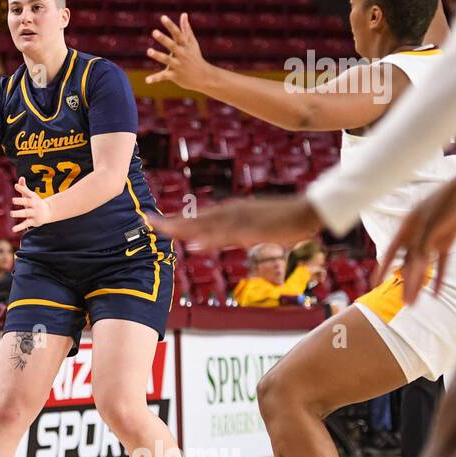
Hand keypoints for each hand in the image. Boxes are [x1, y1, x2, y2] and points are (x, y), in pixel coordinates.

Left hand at [11, 177, 51, 231]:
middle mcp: (34, 205)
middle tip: (13, 200)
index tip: (16, 185)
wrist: (48, 212)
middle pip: (27, 202)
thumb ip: (24, 187)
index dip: (22, 189)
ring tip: (11, 213)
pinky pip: (25, 224)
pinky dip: (19, 227)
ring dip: (18, 213)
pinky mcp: (33, 221)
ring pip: (26, 213)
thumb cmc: (34, 202)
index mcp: (33, 197)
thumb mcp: (30, 195)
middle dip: (20, 201)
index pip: (27, 192)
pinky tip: (13, 229)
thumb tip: (21, 177)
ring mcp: (34, 213)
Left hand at [145, 13, 209, 90]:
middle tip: (154, 32)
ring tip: (149, 51)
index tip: (163, 17)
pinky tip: (146, 80)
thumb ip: (186, 29)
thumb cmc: (195, 57)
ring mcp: (178, 65)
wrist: (203, 76)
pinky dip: (155, 79)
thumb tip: (183, 14)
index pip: (177, 33)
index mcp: (185, 45)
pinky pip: (163, 76)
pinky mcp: (174, 75)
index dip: (170, 25)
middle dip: (163, 38)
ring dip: (158, 55)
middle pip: (172, 45)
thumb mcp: (192, 43)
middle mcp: (181, 54)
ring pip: (167, 60)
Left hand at [158, 196, 321, 249]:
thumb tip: (207, 242)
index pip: (195, 217)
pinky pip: (228, 236)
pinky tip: (195, 245)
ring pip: (206, 226)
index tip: (153, 221)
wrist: (308, 211)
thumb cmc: (281, 221)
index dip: (174, 220)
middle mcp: (231, 212)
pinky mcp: (253, 229)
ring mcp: (241, 220)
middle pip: (195, 219)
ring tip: (162, 231)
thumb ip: (228, 235)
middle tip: (147, 222)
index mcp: (229, 212)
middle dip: (171, 222)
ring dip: (184, 229)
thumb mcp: (249, 228)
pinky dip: (210, 240)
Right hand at [374, 178, 455, 304]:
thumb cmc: (446, 203)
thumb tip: (413, 268)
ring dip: (419, 284)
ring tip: (415, 303)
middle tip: (404, 303)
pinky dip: (439, 277)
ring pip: (422, 266)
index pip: (390, 254)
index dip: (382, 270)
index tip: (375, 285)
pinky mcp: (446, 242)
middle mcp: (416, 236)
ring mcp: (431, 239)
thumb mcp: (431, 225)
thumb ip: (422, 247)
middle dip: (405, 283)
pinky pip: (441, 263)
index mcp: (406, 229)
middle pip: (407, 264)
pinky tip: (436, 292)